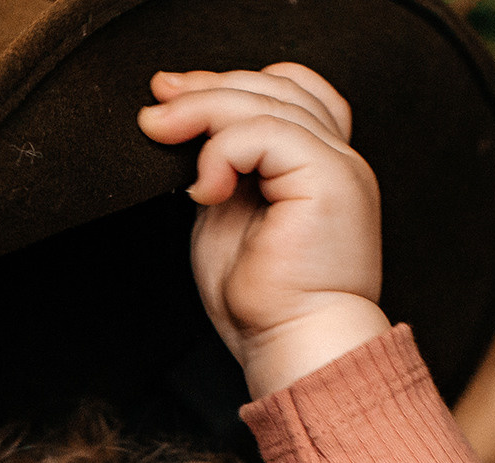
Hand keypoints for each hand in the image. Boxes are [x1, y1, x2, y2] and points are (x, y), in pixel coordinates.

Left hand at [138, 64, 390, 396]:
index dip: (229, 83)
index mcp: (319, 166)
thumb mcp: (227, 218)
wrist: (293, 347)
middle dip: (206, 87)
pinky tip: (204, 189)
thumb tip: (188, 134)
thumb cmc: (262, 304)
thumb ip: (220, 171)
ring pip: (266, 101)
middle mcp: (338, 158)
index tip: (170, 96)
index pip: (287, 92)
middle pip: (275, 86)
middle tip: (155, 104)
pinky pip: (266, 132)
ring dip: (202, 110)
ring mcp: (339, 165)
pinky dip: (221, 151)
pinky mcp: (329, 179)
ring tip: (160, 132)